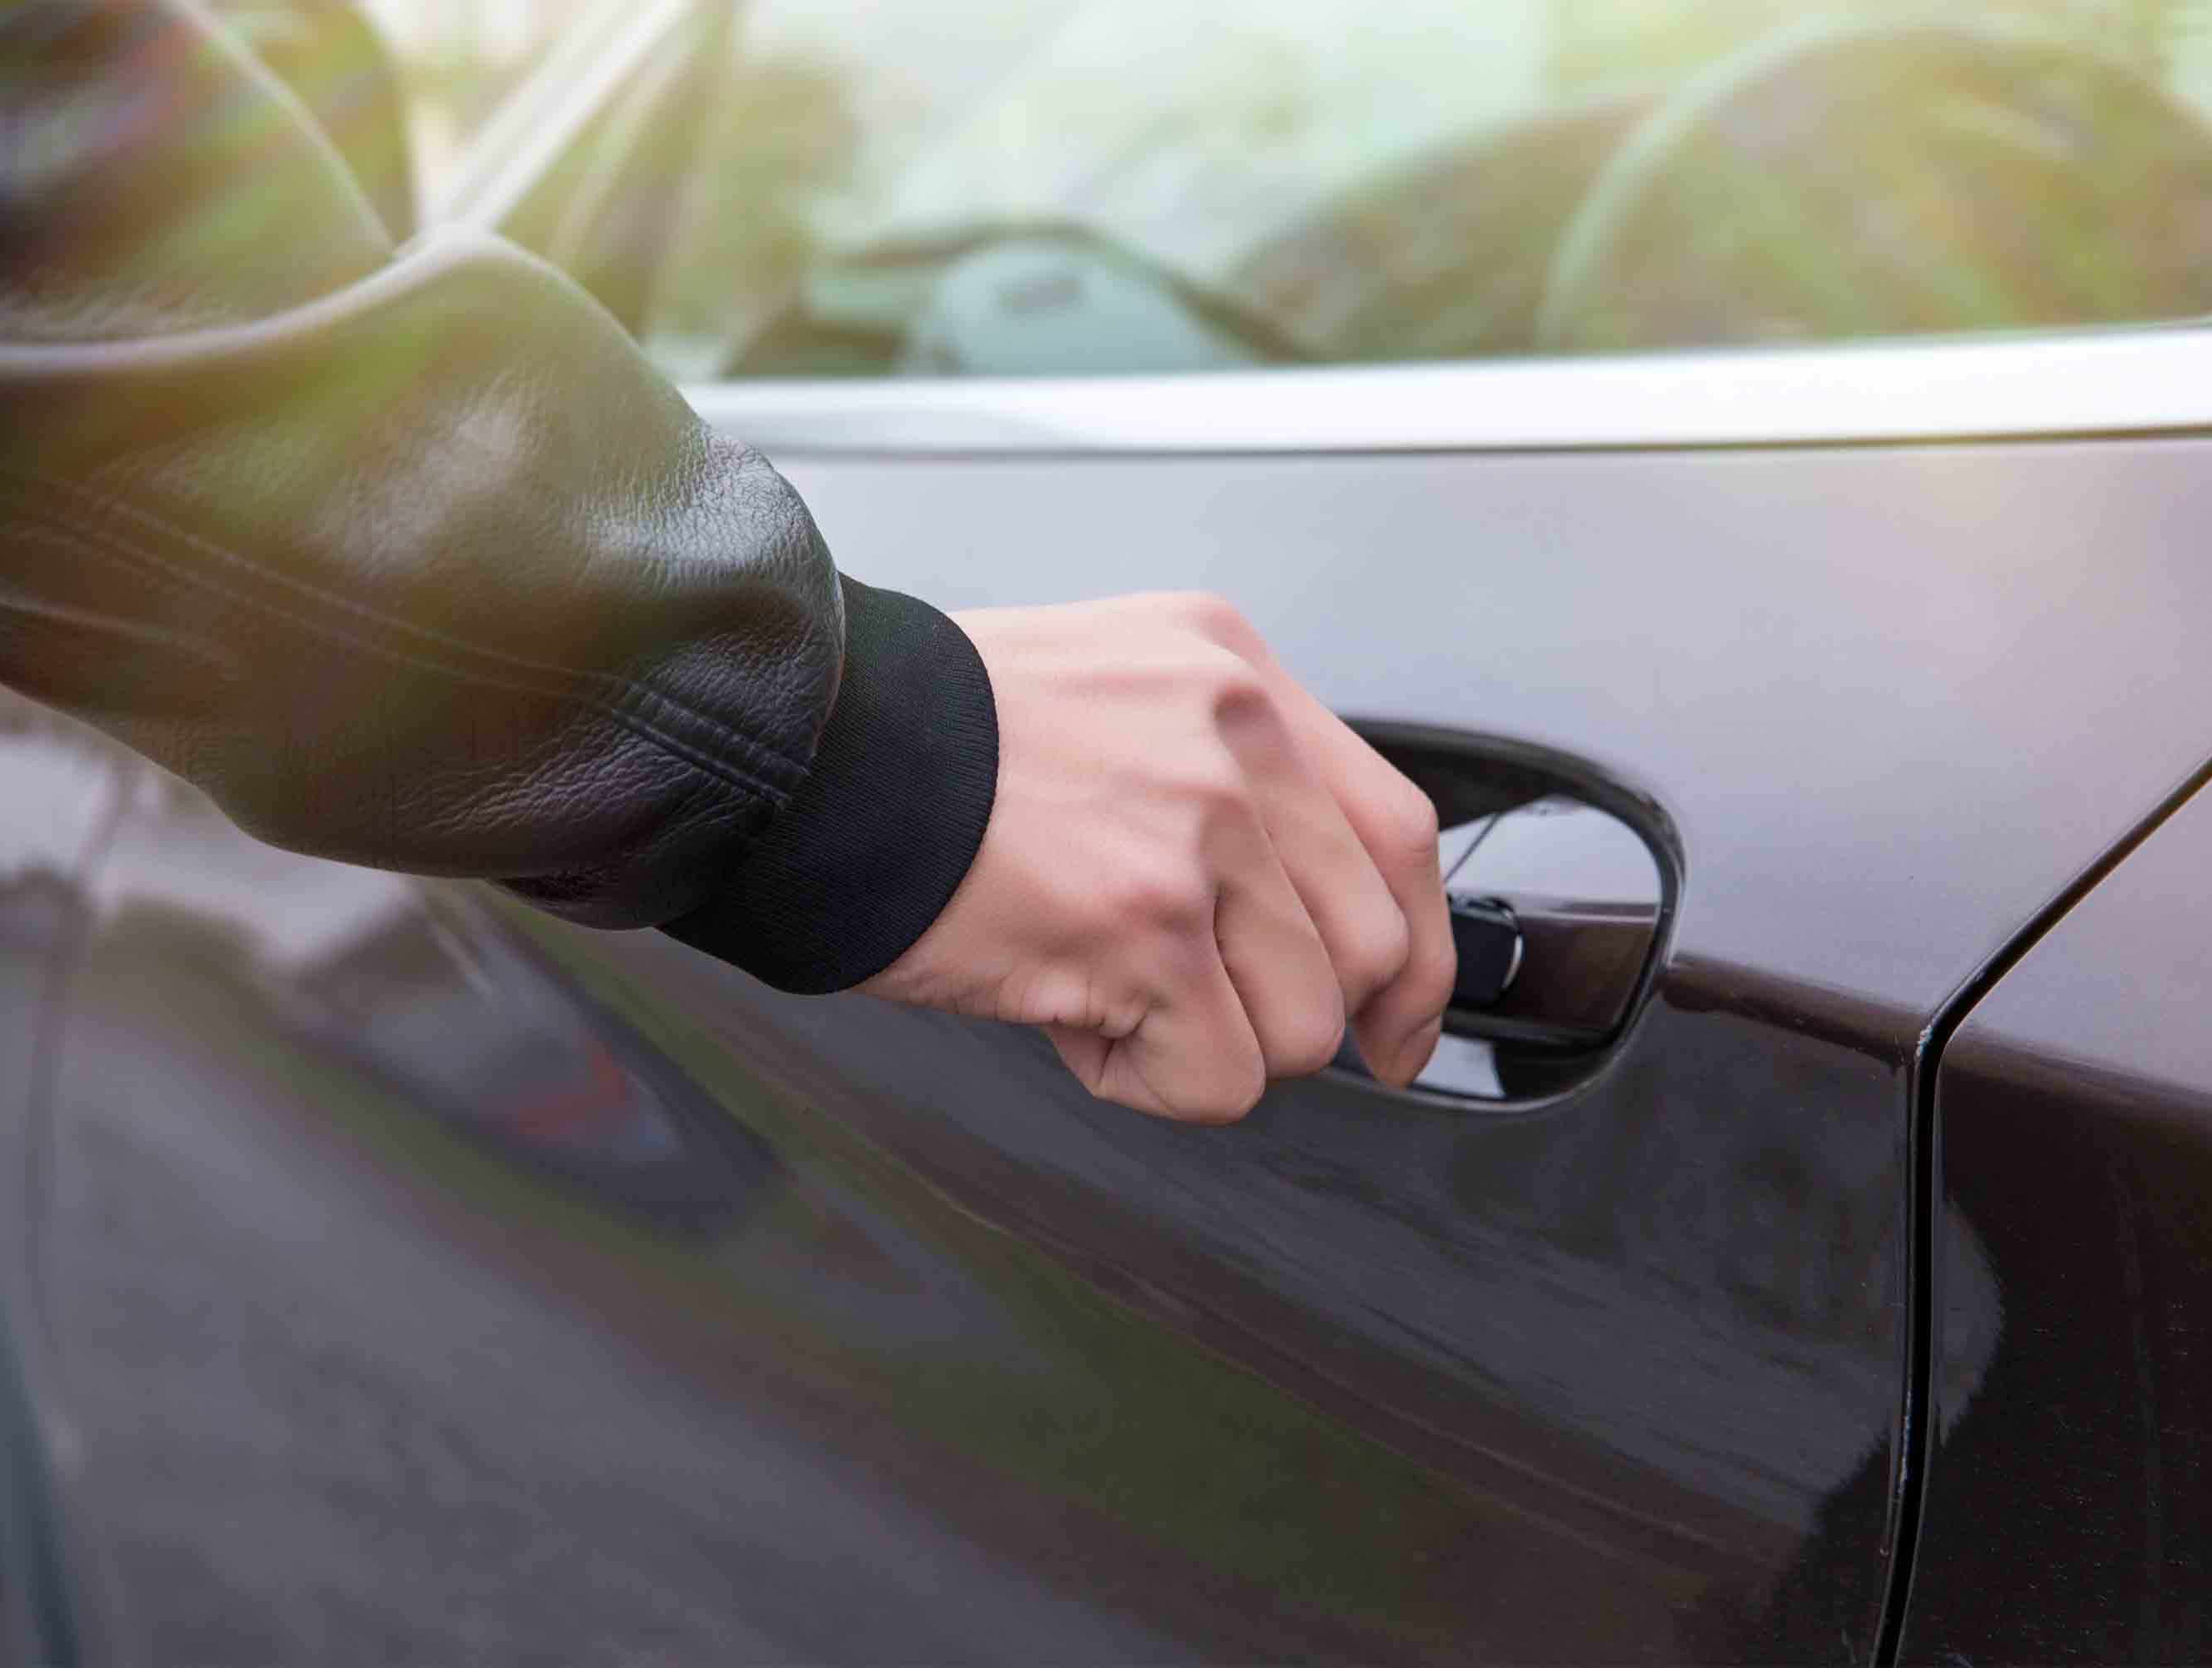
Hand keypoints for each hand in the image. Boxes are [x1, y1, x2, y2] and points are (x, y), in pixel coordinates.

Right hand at [860, 593, 1453, 1121]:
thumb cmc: (918, 743)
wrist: (797, 753)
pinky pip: (1219, 1078)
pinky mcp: (1145, 928)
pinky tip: (1069, 1020)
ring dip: (1207, 1045)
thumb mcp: (1104, 693)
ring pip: (1301, 1028)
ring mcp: (1195, 832)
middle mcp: (1232, 738)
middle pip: (1368, 946)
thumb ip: (1215, 773)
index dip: (1414, 956)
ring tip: (1098, 989)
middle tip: (1190, 1005)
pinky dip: (1144, 1082)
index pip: (1400, 832)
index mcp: (1231, 671)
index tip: (1397, 1022)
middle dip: (1290, 1013)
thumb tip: (1300, 915)